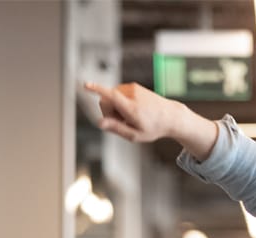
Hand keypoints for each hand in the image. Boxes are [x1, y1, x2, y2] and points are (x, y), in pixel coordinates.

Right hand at [84, 81, 219, 158]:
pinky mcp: (132, 85)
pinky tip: (131, 111)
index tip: (85, 85)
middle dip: (107, 112)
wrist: (170, 116)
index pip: (112, 96)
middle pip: (105, 100)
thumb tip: (99, 123)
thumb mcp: (135, 135)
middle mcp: (132, 95)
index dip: (97, 90)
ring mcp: (132, 88)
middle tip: (121, 123)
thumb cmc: (153, 128)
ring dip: (114, 107)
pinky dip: (119, 102)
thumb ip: (116, 128)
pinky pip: (116, 94)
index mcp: (132, 108)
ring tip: (129, 117)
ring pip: (110, 97)